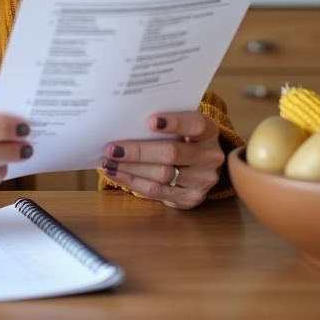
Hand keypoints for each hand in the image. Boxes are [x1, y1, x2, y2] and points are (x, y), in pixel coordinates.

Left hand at [101, 112, 225, 208]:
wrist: (202, 168)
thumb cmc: (183, 140)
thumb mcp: (183, 127)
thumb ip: (163, 125)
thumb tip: (125, 124)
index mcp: (208, 132)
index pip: (195, 125)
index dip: (174, 123)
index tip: (150, 121)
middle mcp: (210, 156)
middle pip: (171, 153)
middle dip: (138, 151)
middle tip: (113, 149)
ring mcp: (202, 180)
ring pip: (162, 175)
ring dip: (130, 169)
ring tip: (109, 163)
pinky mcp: (190, 198)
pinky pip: (157, 191)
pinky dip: (133, 182)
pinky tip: (117, 174)